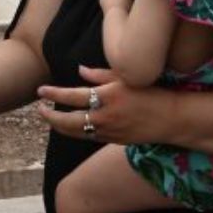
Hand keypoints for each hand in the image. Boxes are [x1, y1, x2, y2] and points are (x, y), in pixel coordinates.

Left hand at [35, 66, 173, 144]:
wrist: (173, 119)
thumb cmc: (152, 92)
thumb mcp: (127, 78)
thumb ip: (101, 75)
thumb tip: (80, 71)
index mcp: (109, 96)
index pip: (73, 96)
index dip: (54, 94)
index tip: (40, 91)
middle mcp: (106, 116)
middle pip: (69, 121)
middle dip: (50, 117)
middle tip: (39, 110)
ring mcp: (110, 131)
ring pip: (77, 133)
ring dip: (61, 127)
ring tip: (50, 119)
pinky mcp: (114, 141)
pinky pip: (89, 137)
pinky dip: (77, 132)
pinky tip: (71, 126)